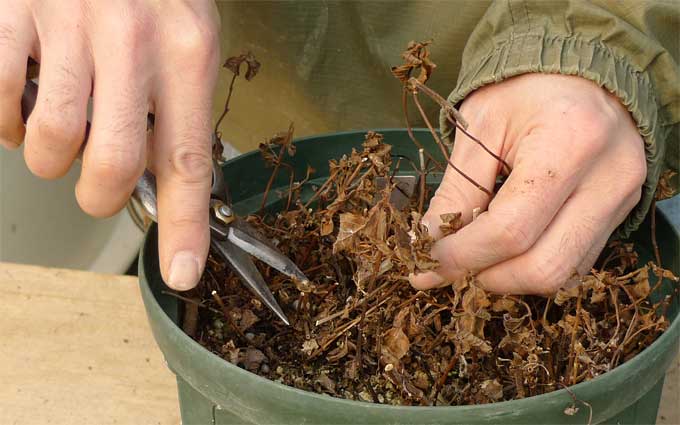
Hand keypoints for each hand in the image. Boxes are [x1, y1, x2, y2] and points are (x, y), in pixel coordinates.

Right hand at [0, 1, 219, 289]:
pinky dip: (3, 119)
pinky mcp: (7, 11)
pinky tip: (21, 93)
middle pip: (111, 163)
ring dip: (47, 156)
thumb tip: (163, 182)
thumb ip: (175, 105)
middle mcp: (129, 37)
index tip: (182, 272)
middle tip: (94, 182)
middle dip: (97, 194)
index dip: (185, 226)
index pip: (188, 159)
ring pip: (48, 141)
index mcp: (185, 49)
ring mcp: (64, 21)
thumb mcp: (186, 34)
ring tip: (56, 125)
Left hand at [410, 74, 645, 294]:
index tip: (426, 262)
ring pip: (563, 275)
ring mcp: (623, 199)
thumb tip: (428, 244)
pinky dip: (534, 266)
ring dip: (509, 278)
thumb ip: (456, 190)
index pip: (510, 230)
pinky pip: (577, 263)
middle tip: (450, 264)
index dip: (461, 256)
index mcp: (570, 143)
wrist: (582, 73)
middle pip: (543, 267)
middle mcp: (609, 179)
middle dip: (486, 276)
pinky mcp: (623, 212)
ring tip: (477, 255)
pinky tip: (507, 248)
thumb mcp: (479, 127)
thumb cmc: (524, 89)